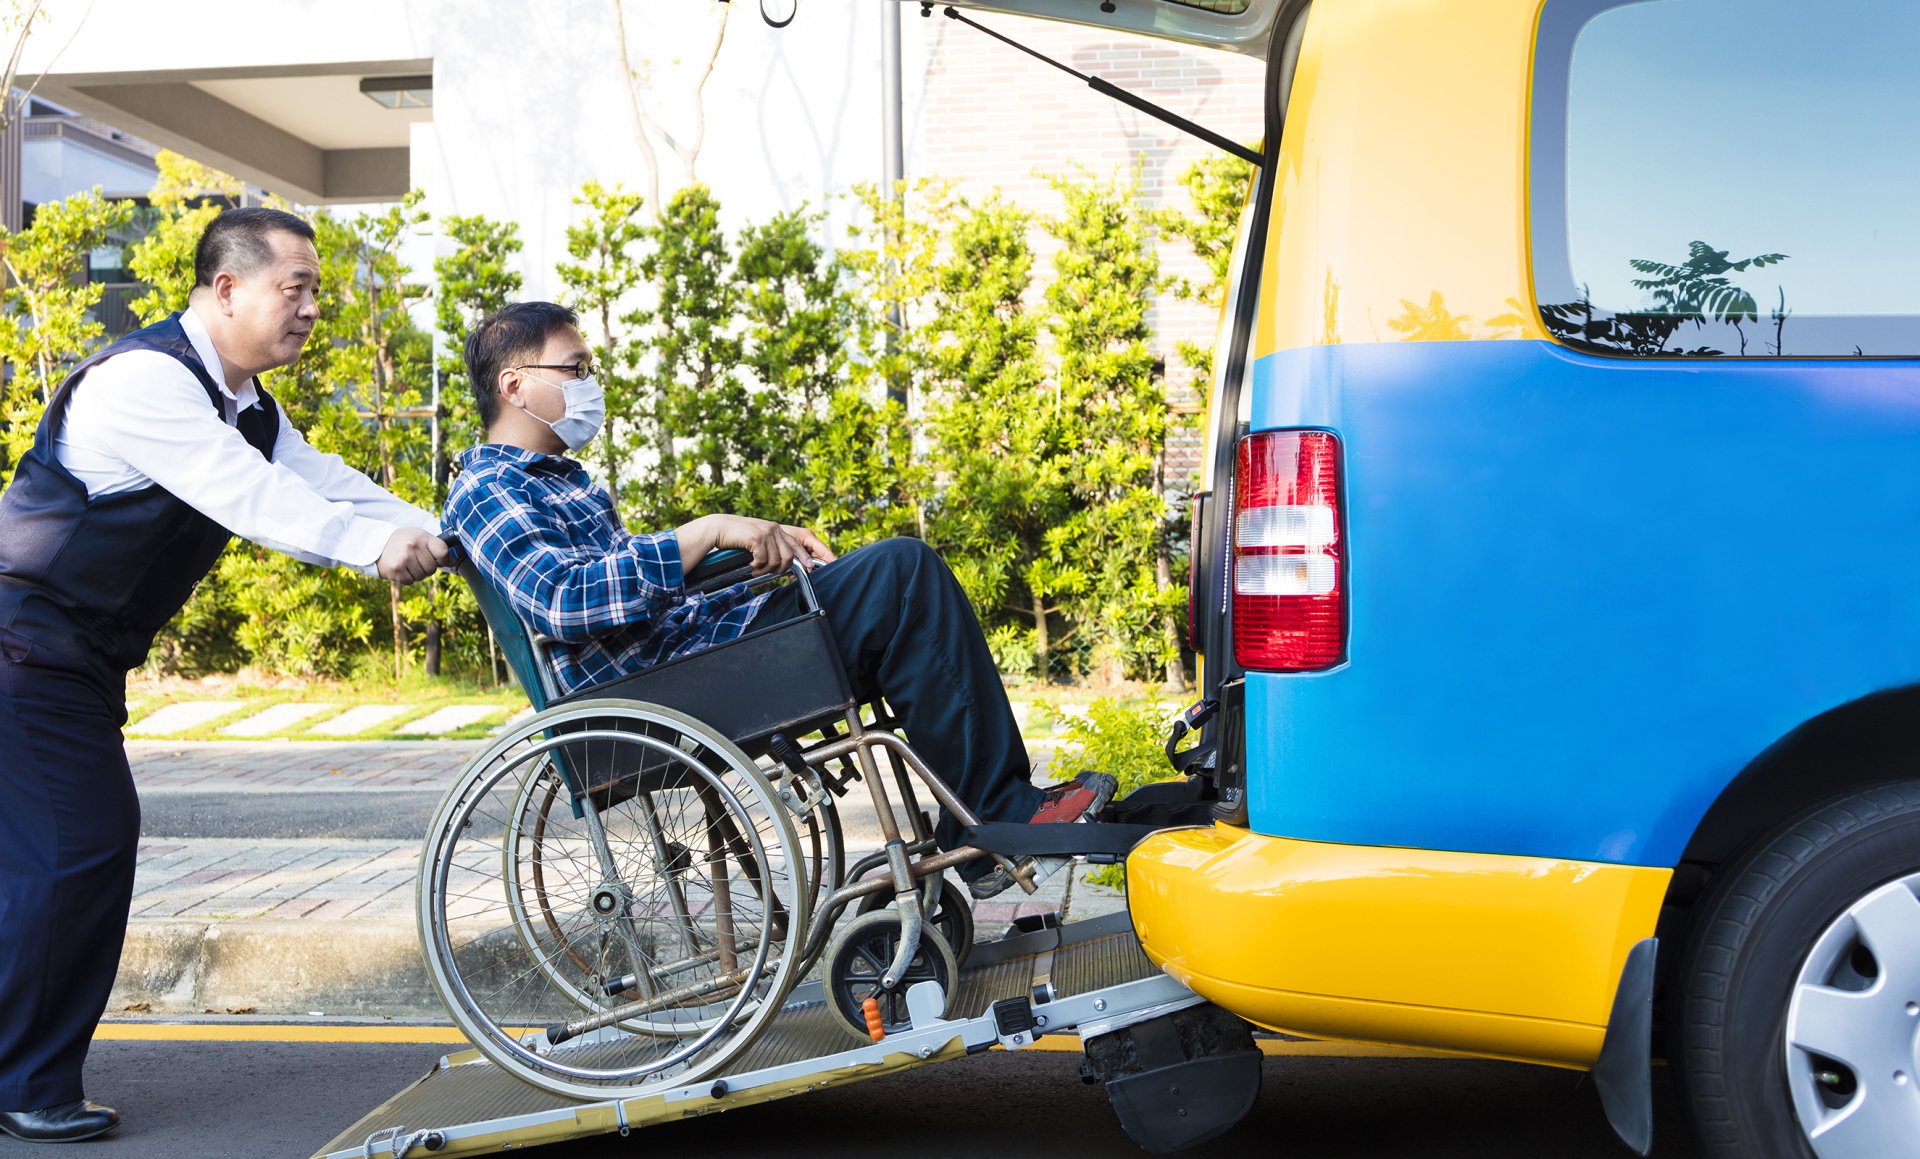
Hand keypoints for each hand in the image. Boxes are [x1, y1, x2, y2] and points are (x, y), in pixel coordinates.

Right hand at [377, 527, 450, 583]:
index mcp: (422, 537)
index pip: (443, 552)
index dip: (443, 559)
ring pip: (422, 576)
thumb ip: (437, 547)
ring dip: (417, 573)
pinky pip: (411, 581)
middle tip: (417, 560)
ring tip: (408, 563)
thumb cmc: (404, 541)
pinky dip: (408, 578)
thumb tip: (453, 562)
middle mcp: (413, 546)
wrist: (377, 544)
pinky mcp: (396, 570)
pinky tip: (402, 568)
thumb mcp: (420, 537)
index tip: (438, 559)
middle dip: (427, 567)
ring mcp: (404, 559)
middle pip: (432, 568)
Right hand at [678, 515, 834, 576]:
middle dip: (781, 570)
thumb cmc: (738, 539)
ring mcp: (767, 531)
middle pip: (790, 557)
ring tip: (755, 568)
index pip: (799, 544)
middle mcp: (775, 529)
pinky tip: (750, 566)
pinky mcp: (757, 536)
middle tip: (766, 572)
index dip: (808, 556)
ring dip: (766, 569)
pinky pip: (765, 559)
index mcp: (778, 530)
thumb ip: (772, 549)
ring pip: (778, 560)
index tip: (812, 569)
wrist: (719, 529)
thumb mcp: (758, 542)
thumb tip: (785, 566)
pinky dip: (757, 566)